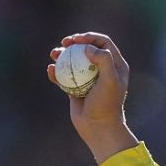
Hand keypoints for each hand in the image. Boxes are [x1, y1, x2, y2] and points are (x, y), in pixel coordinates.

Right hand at [48, 32, 137, 162]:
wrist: (98, 128)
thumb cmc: (106, 105)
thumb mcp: (110, 81)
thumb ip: (104, 60)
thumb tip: (88, 48)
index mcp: (115, 65)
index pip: (103, 43)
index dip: (89, 37)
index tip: (77, 40)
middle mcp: (103, 70)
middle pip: (86, 48)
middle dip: (74, 43)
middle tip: (64, 43)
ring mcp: (88, 79)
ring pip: (73, 61)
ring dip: (62, 55)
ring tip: (53, 54)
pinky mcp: (76, 88)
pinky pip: (64, 76)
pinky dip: (56, 72)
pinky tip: (50, 70)